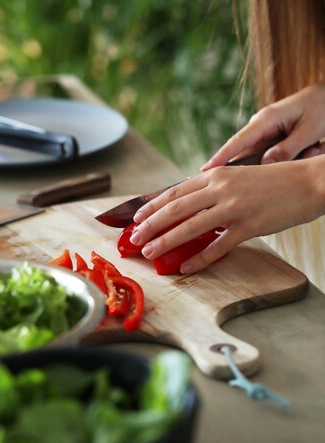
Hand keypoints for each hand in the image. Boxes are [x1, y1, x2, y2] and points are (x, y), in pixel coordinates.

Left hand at [131, 157, 324, 274]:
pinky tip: (186, 267)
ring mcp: (234, 208)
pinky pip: (218, 246)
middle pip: (175, 209)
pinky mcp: (249, 226)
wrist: (308, 182)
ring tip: (149, 252)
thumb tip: (191, 200)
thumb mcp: (239, 176)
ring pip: (190, 227)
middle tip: (134, 239)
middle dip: (150, 225)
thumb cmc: (274, 181)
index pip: (174, 192)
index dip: (152, 206)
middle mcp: (220, 189)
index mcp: (216, 175)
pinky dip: (200, 258)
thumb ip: (214, 187)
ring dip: (166, 241)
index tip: (136, 218)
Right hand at [202, 83, 324, 169]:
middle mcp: (260, 126)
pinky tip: (310, 148)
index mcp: (266, 119)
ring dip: (285, 160)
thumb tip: (264, 165)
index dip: (220, 157)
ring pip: (263, 159)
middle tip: (285, 163)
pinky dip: (289, 158)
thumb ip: (288, 148)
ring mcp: (265, 133)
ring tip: (312, 147)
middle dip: (262, 166)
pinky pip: (272, 157)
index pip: (237, 142)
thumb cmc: (320, 108)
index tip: (204, 170)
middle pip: (247, 155)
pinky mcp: (271, 140)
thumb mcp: (309, 129)